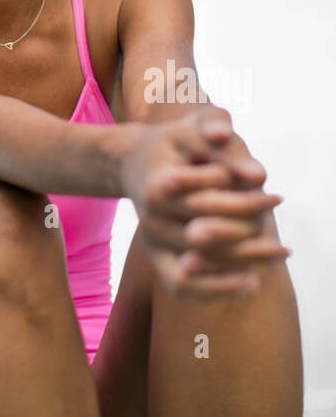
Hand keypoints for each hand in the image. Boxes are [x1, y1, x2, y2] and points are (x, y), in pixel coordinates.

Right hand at [121, 108, 288, 299]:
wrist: (134, 162)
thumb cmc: (174, 141)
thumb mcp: (194, 128)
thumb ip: (225, 146)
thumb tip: (259, 176)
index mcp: (158, 185)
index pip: (210, 200)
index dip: (247, 200)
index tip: (277, 198)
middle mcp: (149, 218)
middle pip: (205, 235)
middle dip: (249, 232)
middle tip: (283, 236)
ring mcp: (151, 241)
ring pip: (199, 266)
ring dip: (241, 263)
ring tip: (278, 254)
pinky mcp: (156, 258)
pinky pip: (183, 286)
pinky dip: (218, 289)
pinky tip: (252, 281)